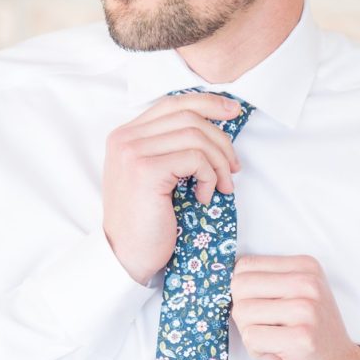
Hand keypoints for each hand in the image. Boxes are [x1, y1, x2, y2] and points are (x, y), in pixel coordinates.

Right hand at [102, 92, 241, 285]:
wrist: (126, 256)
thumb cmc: (146, 222)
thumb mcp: (156, 176)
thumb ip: (170, 148)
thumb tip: (214, 126)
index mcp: (125, 135)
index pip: (173, 103)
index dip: (207, 103)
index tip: (233, 112)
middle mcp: (125, 138)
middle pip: (188, 115)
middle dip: (221, 139)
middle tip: (234, 167)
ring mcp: (132, 152)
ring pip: (195, 135)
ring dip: (219, 162)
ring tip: (223, 186)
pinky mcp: (146, 170)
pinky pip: (195, 159)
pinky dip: (210, 177)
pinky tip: (205, 196)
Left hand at [230, 254, 359, 359]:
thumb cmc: (308, 336)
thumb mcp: (292, 298)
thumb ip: (263, 284)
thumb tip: (215, 282)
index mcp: (305, 266)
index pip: (244, 267)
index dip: (245, 295)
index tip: (271, 311)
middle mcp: (308, 282)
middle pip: (239, 288)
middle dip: (244, 315)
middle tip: (271, 329)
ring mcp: (307, 309)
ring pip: (241, 313)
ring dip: (252, 335)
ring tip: (279, 342)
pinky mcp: (302, 338)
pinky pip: (251, 338)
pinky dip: (259, 352)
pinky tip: (283, 355)